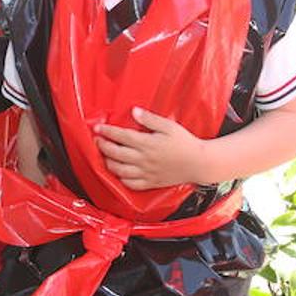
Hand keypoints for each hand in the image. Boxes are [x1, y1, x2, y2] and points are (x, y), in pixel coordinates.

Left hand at [95, 107, 210, 189]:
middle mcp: (144, 160)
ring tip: (104, 155)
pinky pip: (130, 184)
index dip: (107, 132)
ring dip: (108, 162)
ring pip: (120, 170)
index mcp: (147, 144)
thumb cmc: (185, 143)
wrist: (199, 163)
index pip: (121, 136)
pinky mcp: (150, 183)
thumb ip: (150, 119)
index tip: (98, 128)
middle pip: (116, 154)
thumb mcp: (169, 126)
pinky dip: (121, 178)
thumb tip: (134, 111)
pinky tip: (118, 172)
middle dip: (103, 146)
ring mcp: (146, 173)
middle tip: (97, 140)